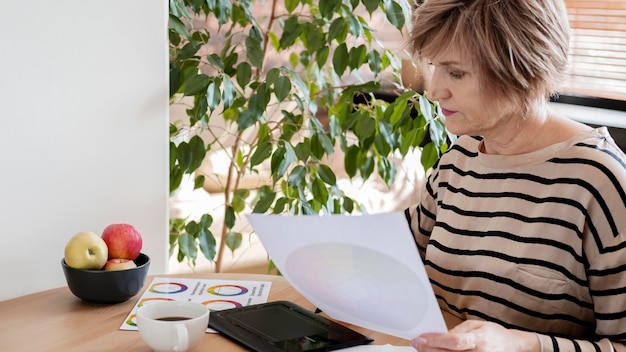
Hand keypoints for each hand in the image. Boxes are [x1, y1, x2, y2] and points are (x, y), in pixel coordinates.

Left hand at [410, 320, 538, 351]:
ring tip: (423, 348)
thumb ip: (457, 332)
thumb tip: (438, 336)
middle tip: (416, 343)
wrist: (513, 347)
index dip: (435, 341)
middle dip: (429, 349)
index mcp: (479, 339)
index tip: (420, 338)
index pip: (454, 342)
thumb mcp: (476, 325)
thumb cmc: (493, 335)